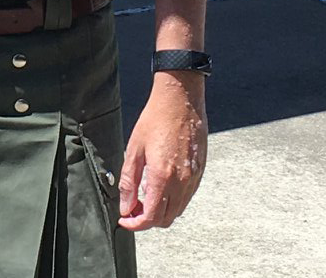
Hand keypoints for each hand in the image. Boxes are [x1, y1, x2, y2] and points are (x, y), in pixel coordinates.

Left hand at [117, 72, 206, 229]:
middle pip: (166, 219)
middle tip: (133, 208)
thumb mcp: (134, 149)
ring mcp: (193, 177)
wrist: (180, 99)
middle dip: (147, 220)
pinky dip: (173, 201)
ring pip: (178, 210)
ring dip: (161, 211)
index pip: (151, 217)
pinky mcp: (200, 171)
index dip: (136, 224)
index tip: (125, 220)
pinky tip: (161, 186)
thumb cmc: (156, 119)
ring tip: (145, 197)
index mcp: (162, 177)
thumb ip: (128, 182)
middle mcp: (181, 181)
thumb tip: (125, 206)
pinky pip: (187, 197)